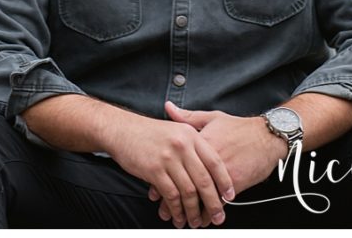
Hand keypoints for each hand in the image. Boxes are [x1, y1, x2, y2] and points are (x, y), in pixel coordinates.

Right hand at [111, 109, 235, 228]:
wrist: (122, 129)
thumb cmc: (150, 133)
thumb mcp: (176, 129)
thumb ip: (194, 145)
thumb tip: (211, 171)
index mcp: (190, 134)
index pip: (215, 161)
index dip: (224, 181)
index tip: (230, 197)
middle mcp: (182, 145)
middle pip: (204, 180)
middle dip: (213, 204)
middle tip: (217, 217)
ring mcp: (168, 157)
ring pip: (188, 192)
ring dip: (194, 212)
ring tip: (195, 222)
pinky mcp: (154, 170)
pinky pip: (171, 196)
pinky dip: (176, 210)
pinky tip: (177, 217)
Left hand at [154, 104, 282, 212]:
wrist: (266, 136)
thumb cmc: (238, 127)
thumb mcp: (212, 117)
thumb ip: (187, 116)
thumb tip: (168, 106)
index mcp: (199, 142)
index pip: (175, 164)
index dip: (163, 179)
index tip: (154, 191)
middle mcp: (206, 160)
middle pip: (185, 184)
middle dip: (172, 201)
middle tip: (163, 211)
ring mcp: (220, 173)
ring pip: (200, 197)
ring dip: (189, 211)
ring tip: (179, 219)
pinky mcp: (234, 184)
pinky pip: (218, 202)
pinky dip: (208, 213)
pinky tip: (201, 219)